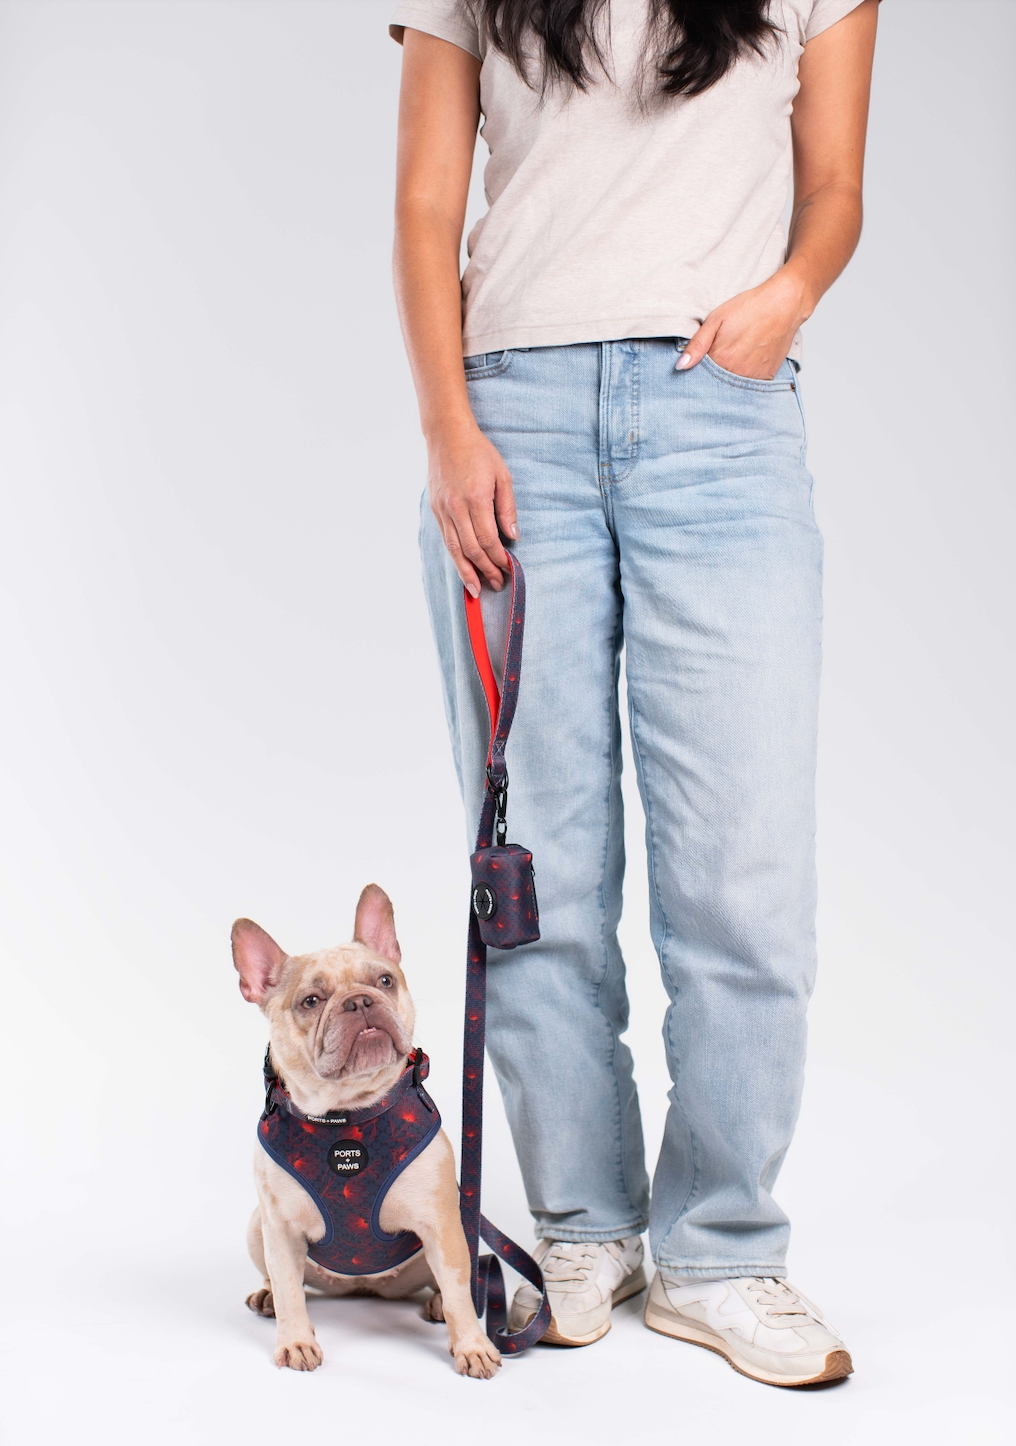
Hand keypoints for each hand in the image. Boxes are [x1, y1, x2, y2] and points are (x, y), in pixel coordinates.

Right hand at [427, 422, 517, 595]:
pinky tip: (462, 569)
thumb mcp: (502, 475)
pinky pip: (446, 540)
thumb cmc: (478, 453)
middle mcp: (456, 507)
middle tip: (497, 584)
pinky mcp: (436, 510)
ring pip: (455, 549)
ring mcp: (443, 510)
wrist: (447, 436)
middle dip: (485, 570)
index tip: (507, 568)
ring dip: (466, 572)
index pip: (488, 539)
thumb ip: (507, 507)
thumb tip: (513, 535)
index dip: (498, 558)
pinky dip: (455, 557)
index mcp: (476, 498)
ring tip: (476, 589)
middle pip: (471, 549)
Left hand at [676, 267, 811, 379]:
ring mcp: (753, 378)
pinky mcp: (766, 378)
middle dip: (713, 375)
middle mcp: (737, 374)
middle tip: (723, 352)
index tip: (701, 360)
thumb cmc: (750, 307)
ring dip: (729, 377)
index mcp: (721, 360)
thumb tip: (681, 366)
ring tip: (736, 355)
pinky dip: (744, 377)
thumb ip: (697, 344)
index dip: (698, 368)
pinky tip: (747, 360)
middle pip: (716, 384)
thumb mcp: (716, 320)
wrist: (784, 304)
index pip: (700, 376)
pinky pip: (749, 384)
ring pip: (733, 386)